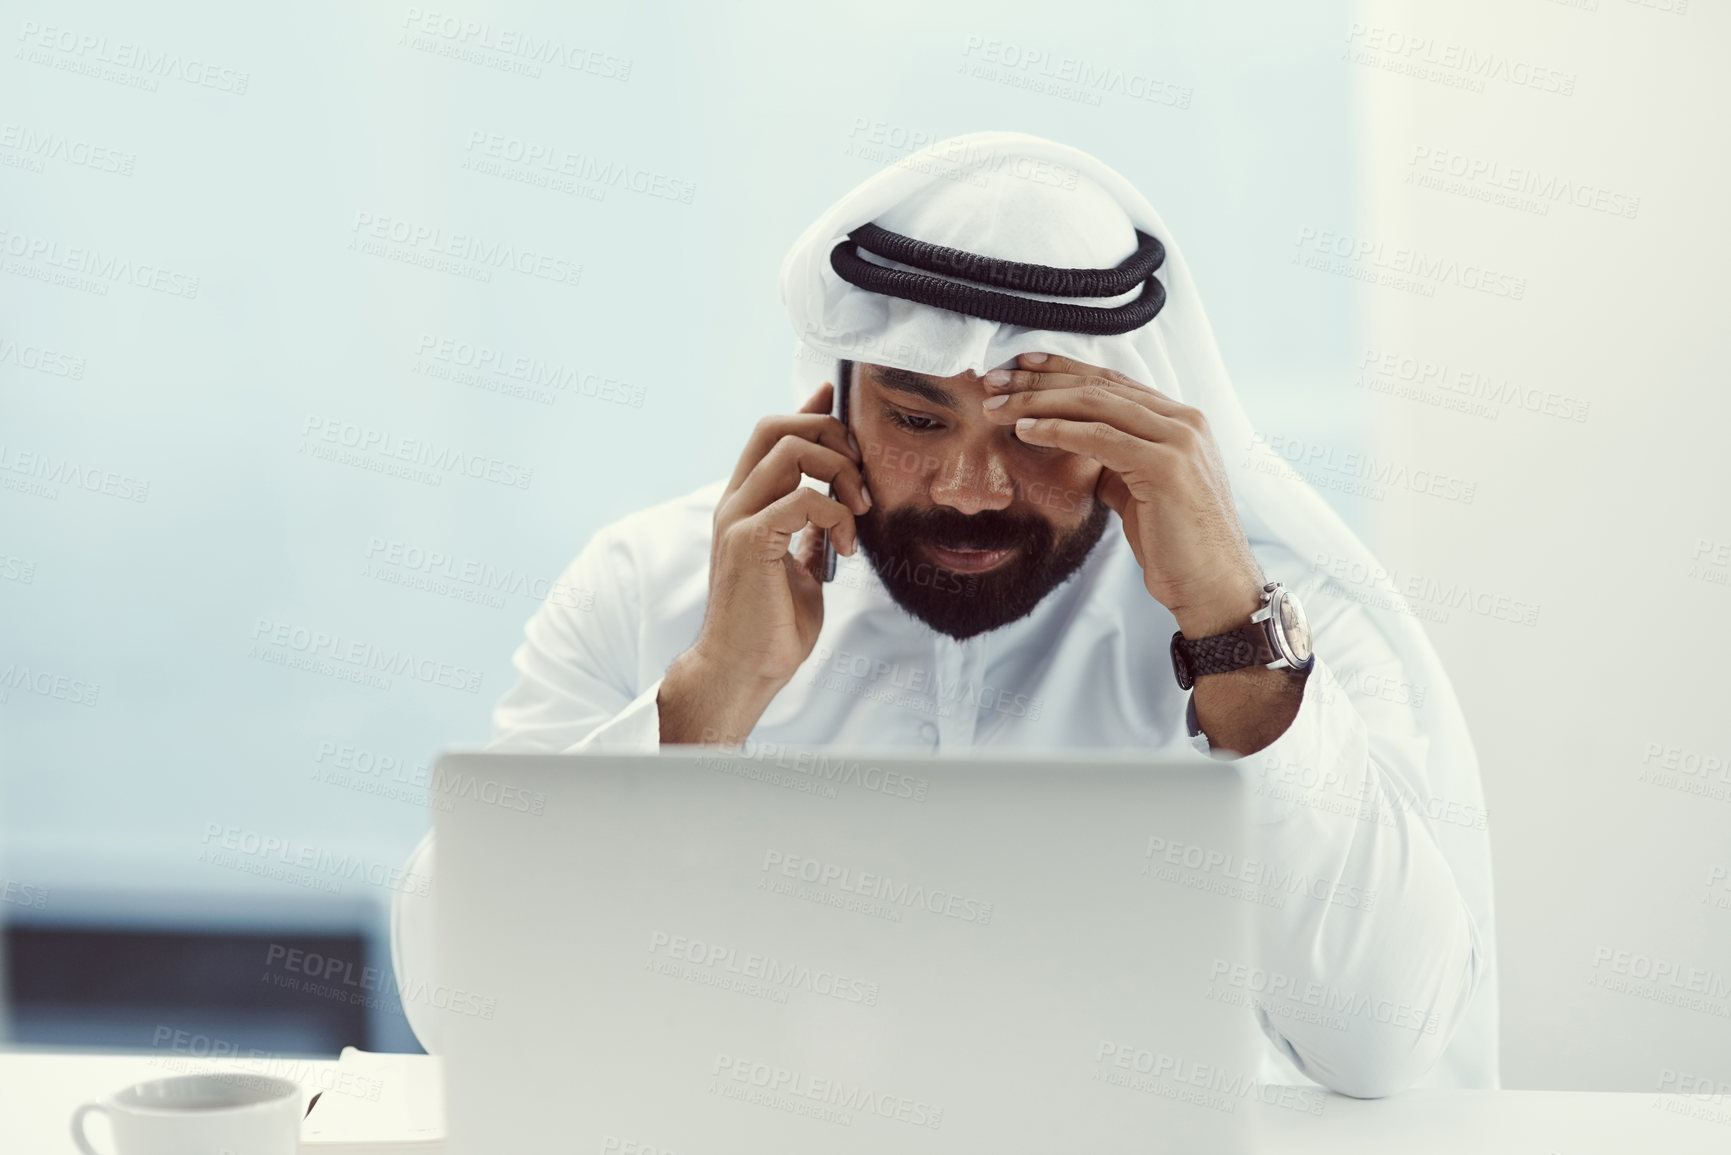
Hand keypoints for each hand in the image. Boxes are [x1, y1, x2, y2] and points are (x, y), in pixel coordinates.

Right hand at [659, 382, 870, 743]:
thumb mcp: (801, 566)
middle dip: (829, 432)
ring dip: (839, 470)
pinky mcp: (748, 540)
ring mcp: (737, 518)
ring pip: (791, 448)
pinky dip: (837, 515)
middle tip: (860, 476)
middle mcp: (735, 502)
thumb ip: (810, 530)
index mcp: (745, 504)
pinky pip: (804, 497)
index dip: (810, 407)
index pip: (771, 432)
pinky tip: (846, 548)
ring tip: (859, 512)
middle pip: (776, 424)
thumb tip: (834, 504)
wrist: (744, 672)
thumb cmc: (772, 627)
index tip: (841, 398)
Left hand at [979, 352, 1264, 637]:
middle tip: (994, 380)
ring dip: (1039, 402)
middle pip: (1100, 386)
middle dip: (1041, 380)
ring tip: (997, 406)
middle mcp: (1184, 421)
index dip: (1063, 370)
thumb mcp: (1138, 491)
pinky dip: (1058, 430)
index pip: (1112, 383)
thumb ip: (1114, 462)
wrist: (1213, 587)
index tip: (1021, 366)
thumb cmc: (1176, 545)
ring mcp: (1179, 440)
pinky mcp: (1166, 466)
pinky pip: (1100, 438)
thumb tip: (1074, 444)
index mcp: (1180, 422)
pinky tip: (1026, 430)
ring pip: (1096, 405)